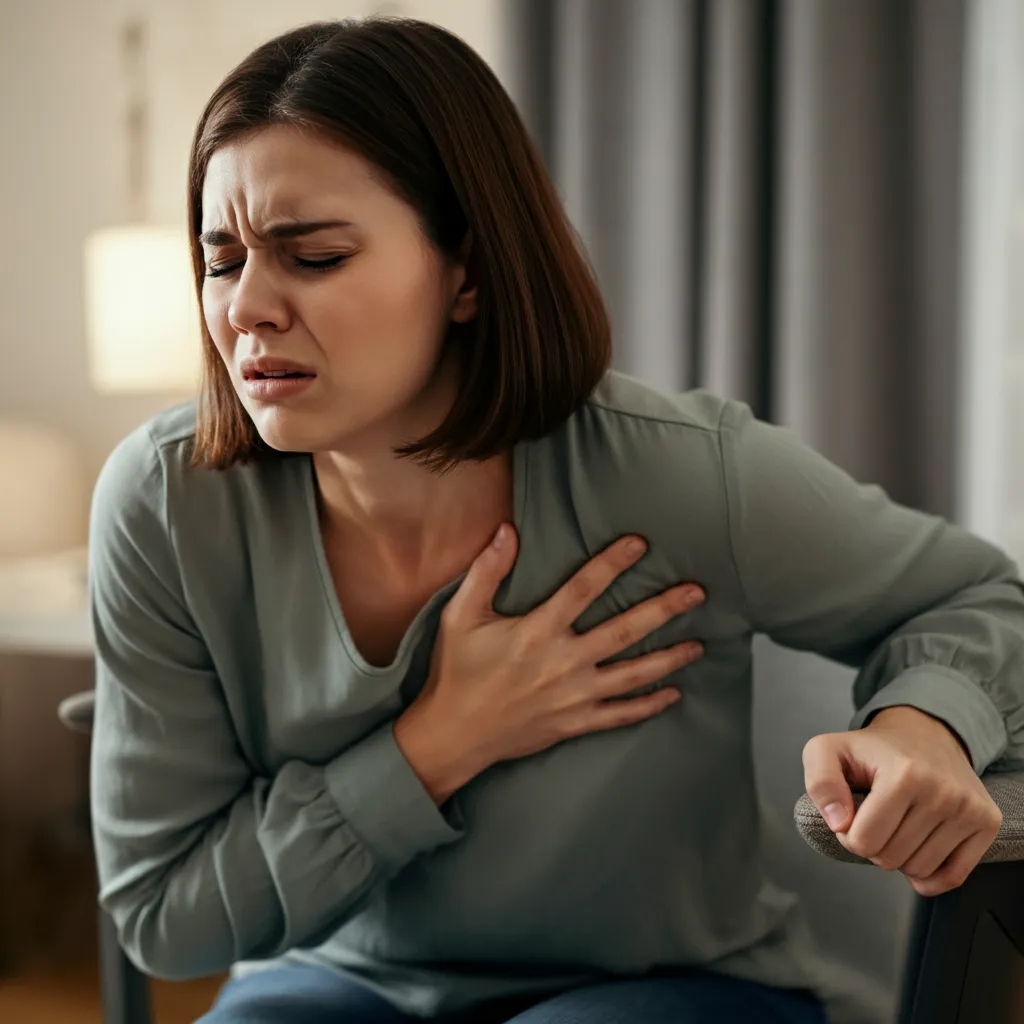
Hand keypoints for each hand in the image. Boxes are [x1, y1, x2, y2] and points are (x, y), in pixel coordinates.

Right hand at [395, 524, 705, 802]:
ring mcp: (574, 696)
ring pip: (633, 673)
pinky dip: (650, 705)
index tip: (640, 544)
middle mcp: (563, 662)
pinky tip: (673, 693)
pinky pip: (621, 714)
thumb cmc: (457, 673)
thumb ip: (486, 571)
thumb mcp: (461, 616)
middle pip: (624, 630)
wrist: (453, 735)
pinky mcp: (575, 723)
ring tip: (700, 644)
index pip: (583, 588)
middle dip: (663, 609)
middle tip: (696, 593)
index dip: (613, 562)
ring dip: (669, 657)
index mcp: (537, 631)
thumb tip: (507, 531)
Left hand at [803, 705, 1001, 895]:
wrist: (923, 733)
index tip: (851, 812)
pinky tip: (918, 849)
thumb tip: (838, 822)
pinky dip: (930, 875)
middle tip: (875, 816)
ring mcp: (969, 808)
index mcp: (904, 774)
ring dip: (900, 856)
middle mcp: (943, 791)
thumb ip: (820, 783)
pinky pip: (954, 877)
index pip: (863, 841)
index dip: (847, 833)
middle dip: (873, 844)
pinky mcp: (987, 822)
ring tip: (898, 823)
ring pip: (919, 870)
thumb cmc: (872, 749)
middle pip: (890, 859)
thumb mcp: (827, 750)